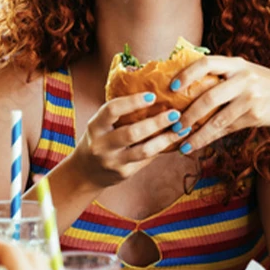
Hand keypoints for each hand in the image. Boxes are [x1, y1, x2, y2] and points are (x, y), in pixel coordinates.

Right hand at [70, 92, 185, 188]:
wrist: (86, 172)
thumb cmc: (101, 139)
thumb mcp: (102, 124)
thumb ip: (120, 114)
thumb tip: (154, 96)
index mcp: (95, 126)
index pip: (111, 110)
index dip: (132, 102)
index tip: (153, 96)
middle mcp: (101, 145)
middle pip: (131, 133)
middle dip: (156, 122)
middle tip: (175, 114)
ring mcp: (113, 161)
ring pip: (144, 150)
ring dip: (166, 139)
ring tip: (182, 129)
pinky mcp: (124, 173)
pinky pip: (147, 160)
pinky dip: (163, 149)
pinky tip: (176, 142)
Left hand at [166, 57, 269, 152]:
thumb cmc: (258, 85)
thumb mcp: (243, 72)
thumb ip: (219, 73)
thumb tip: (180, 82)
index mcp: (235, 64)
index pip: (206, 63)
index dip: (187, 74)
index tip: (171, 87)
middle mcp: (244, 78)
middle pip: (209, 96)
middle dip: (188, 113)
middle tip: (173, 124)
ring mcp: (250, 97)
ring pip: (217, 118)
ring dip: (196, 132)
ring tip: (180, 141)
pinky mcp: (255, 114)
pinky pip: (227, 128)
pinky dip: (209, 138)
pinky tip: (196, 144)